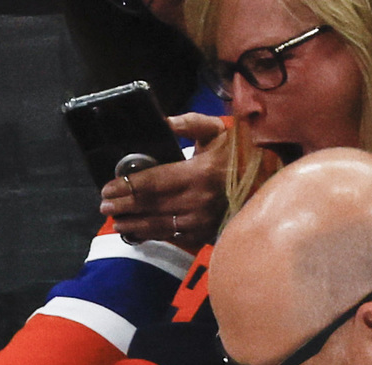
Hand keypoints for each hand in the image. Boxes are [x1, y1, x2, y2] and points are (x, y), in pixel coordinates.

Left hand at [101, 130, 228, 246]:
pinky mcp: (203, 233)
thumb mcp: (218, 130)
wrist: (267, 182)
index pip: (153, 181)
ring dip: (133, 223)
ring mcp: (200, 221)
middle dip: (124, 206)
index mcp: (198, 173)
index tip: (108, 187)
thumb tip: (163, 122)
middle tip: (104, 205)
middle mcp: (197, 200)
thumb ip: (190, 124)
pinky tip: (136, 231)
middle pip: (150, 205)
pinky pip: (171, 235)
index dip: (128, 186)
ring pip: (158, 225)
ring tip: (115, 220)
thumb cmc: (240, 152)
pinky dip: (151, 234)